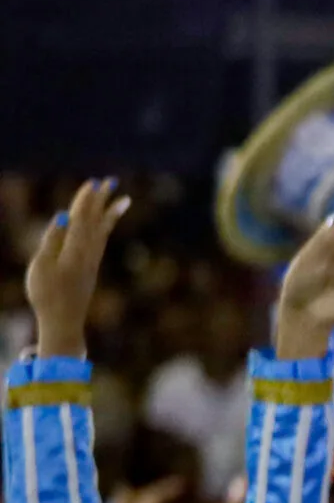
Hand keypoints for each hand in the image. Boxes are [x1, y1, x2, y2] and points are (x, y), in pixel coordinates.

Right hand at [27, 178, 131, 358]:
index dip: (87, 200)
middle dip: (102, 200)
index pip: (81, 219)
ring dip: (109, 212)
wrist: (63, 321)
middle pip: (95, 221)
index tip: (94, 183)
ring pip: (102, 231)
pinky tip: (107, 222)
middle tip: (112, 180)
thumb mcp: (42, 265)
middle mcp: (87, 253)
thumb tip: (63, 214)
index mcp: (74, 250)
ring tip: (123, 198)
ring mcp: (91, 261)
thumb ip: (52, 238)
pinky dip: (105, 228)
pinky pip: (100, 241)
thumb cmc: (46, 294)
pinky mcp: (90, 268)